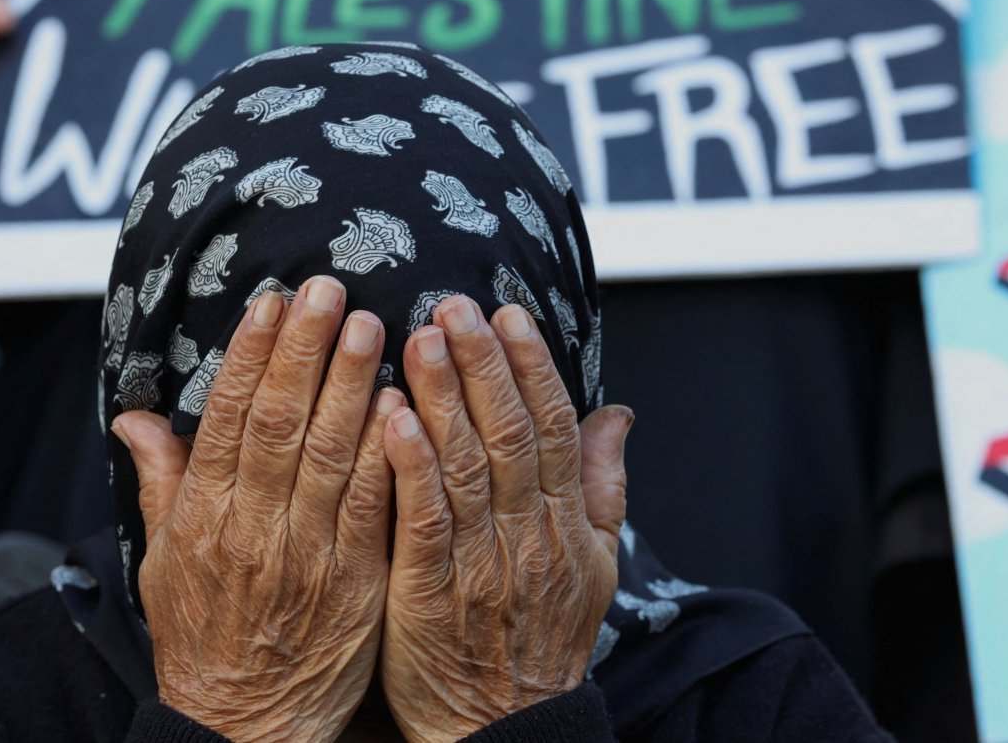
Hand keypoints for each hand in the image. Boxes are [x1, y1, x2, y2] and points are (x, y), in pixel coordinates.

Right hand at [111, 277, 397, 742]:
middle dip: (306, 350)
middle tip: (330, 289)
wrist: (242, 724)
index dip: (252, 355)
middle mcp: (253, 528)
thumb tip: (135, 415)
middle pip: (281, 424)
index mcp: (205, 515)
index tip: (273, 301)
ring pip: (331, 457)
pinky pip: (373, 510)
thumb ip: (161, 479)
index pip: (229, 418)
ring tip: (373, 324)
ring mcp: (307, 556)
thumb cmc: (202, 636)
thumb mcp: (163, 559)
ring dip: (351, 386)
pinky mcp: (356, 584)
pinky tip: (405, 407)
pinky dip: (388, 457)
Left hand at [380, 298, 631, 742]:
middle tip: (452, 306)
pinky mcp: (429, 594)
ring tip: (416, 338)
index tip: (508, 313)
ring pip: (464, 467)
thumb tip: (617, 411)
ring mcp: (479, 565)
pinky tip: (390, 419)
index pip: (555, 429)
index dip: (533, 367)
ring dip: (443, 399)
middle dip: (483, 365)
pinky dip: (410, 467)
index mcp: (565, 524)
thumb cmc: (543, 639)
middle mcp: (528, 536)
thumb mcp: (595, 566)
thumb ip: (602, 484)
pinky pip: (422, 521)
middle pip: (510, 435)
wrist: (506, 727)